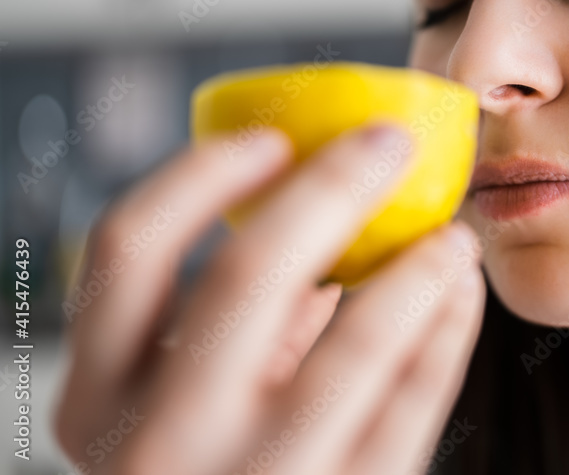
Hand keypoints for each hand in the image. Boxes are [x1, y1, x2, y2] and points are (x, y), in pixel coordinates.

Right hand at [54, 124, 485, 474]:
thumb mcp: (173, 410)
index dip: (201, 174)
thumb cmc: (206, 473)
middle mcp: (163, 441)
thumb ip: (224, 329)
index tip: (272, 138)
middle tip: (390, 143)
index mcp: (98, 400)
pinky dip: (449, 333)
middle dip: (331, 189)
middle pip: (246, 274)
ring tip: (452, 232)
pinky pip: (415, 404)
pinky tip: (461, 294)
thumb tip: (311, 224)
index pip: (129, 248)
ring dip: (419, 266)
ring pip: (360, 345)